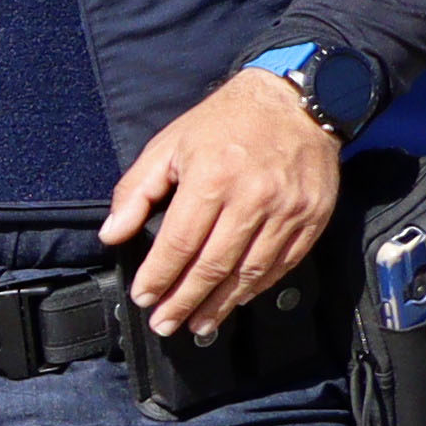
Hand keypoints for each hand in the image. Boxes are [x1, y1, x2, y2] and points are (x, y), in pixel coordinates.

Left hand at [106, 70, 343, 336]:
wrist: (297, 101)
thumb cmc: (226, 121)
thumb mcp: (169, 144)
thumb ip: (136, 191)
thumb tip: (112, 235)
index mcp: (212, 179)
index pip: (179, 243)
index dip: (159, 277)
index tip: (143, 297)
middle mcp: (253, 200)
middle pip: (213, 266)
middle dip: (184, 301)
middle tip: (164, 324)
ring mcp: (288, 212)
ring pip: (250, 272)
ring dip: (221, 304)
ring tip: (198, 324)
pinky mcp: (312, 219)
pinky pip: (282, 265)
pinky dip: (257, 287)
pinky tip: (235, 300)